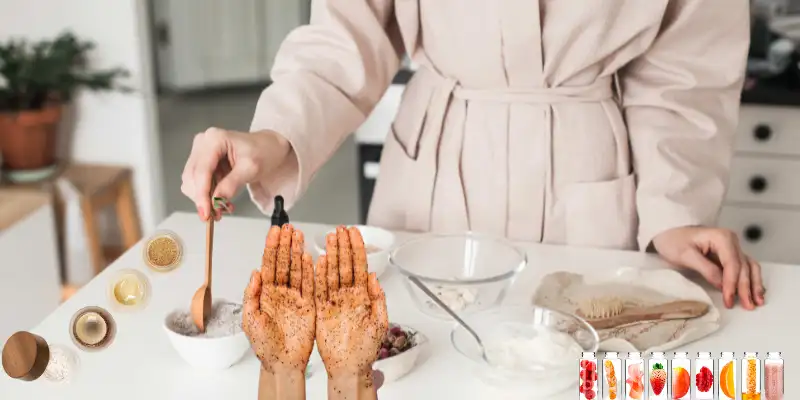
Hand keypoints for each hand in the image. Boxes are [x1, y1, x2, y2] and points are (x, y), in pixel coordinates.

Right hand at [181, 128, 290, 220]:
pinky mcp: (202, 161)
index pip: (201, 171)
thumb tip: (215, 202)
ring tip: (224, 206)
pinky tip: (222, 199)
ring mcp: (200, 151)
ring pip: (192, 182)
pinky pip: (198, 183)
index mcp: (214, 139)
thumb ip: (231, 185)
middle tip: (218, 214)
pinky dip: (208, 194)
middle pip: (192, 177)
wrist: (269, 148)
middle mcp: (203, 142)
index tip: (205, 213)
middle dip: (203, 198)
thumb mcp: (250, 169)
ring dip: (205, 198)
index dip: (202, 195)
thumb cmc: (263, 152)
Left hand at [243, 224, 315, 372]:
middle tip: (288, 226)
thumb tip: (255, 272)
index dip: (272, 247)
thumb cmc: (264, 345)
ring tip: (298, 234)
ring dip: (297, 251)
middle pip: (283, 262)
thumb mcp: (251, 320)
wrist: (282, 363)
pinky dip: (310, 270)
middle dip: (285, 243)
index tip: (275, 230)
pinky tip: (310, 256)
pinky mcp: (308, 305)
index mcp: (265, 294)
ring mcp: (295, 297)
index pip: (269, 264)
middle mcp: (280, 292)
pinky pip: (310, 284)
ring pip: (297, 269)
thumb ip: (251, 295)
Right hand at [315, 226, 388, 395]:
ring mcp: (334, 301)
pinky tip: (318, 259)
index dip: (356, 248)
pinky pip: (319, 288)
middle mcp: (348, 295)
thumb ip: (378, 299)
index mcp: (362, 296)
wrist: (350, 367)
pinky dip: (318, 274)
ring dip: (331, 254)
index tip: (354, 232)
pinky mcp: (322, 309)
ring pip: (332, 272)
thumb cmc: (365, 349)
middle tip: (340, 228)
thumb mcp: (379, 323)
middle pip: (345, 264)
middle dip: (343, 245)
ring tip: (330, 236)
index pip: (359, 266)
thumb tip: (373, 276)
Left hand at [652, 226, 764, 309]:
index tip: (729, 300)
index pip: (732, 264)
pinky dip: (751, 279)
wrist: (668, 233)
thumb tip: (722, 285)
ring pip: (749, 267)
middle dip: (745, 288)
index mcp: (722, 238)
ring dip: (754, 285)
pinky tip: (755, 292)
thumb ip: (706, 269)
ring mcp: (733, 247)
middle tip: (747, 306)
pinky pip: (745, 267)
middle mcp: (732, 241)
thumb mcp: (685, 255)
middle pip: (743, 267)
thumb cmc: (674, 242)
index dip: (732, 284)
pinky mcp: (730, 254)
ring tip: (757, 302)